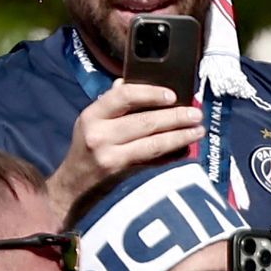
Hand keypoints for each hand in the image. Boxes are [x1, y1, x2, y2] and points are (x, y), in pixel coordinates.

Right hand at [52, 79, 209, 215]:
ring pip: (153, 145)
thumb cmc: (87, 150)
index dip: (151, 93)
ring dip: (180, 137)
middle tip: (196, 114)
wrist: (72, 188)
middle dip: (175, 117)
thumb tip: (133, 82)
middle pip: (145, 122)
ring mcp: (111, 160)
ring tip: (197, 131)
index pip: (124, 96)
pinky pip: (152, 165)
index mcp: (92, 116)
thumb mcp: (91, 122)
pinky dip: (171, 157)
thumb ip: (111, 103)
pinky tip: (185, 151)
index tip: (172, 95)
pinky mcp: (122, 180)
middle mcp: (100, 136)